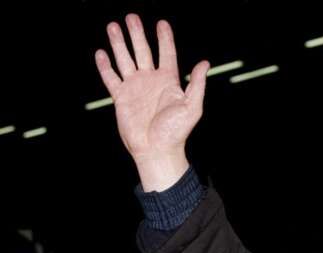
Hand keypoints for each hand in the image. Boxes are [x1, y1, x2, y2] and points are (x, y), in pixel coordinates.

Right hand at [95, 14, 209, 190]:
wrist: (156, 150)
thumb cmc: (177, 131)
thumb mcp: (192, 107)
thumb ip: (197, 84)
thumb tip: (204, 63)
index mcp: (169, 81)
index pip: (167, 54)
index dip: (165, 38)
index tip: (161, 23)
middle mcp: (151, 81)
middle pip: (143, 51)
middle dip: (137, 34)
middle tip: (131, 17)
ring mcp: (135, 88)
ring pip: (125, 60)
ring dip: (119, 44)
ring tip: (113, 26)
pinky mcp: (121, 97)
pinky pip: (111, 78)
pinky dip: (105, 66)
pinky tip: (101, 53)